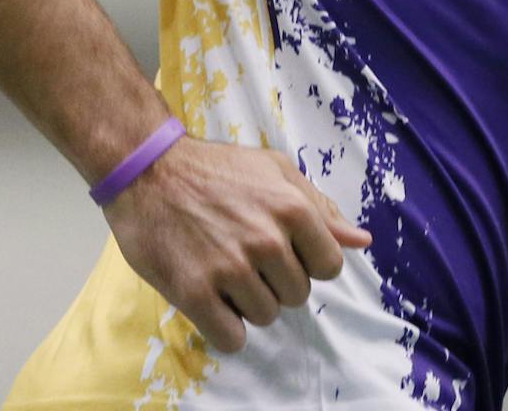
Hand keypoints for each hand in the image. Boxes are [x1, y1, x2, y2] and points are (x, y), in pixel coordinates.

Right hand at [104, 136, 370, 353]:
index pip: (329, 267)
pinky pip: (231, 338)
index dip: (306, 262)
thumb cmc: (214, 168)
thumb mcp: (273, 170)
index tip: (282, 251)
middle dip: (276, 281)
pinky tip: (211, 299)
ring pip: (265, 317)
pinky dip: (224, 327)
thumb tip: (361, 241)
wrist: (146, 169)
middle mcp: (266, 240)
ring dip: (247, 302)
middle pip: (297, 295)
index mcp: (292, 209)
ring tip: (223, 270)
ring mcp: (230, 268)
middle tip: (244, 255)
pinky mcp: (194, 292)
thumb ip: (320, 207)